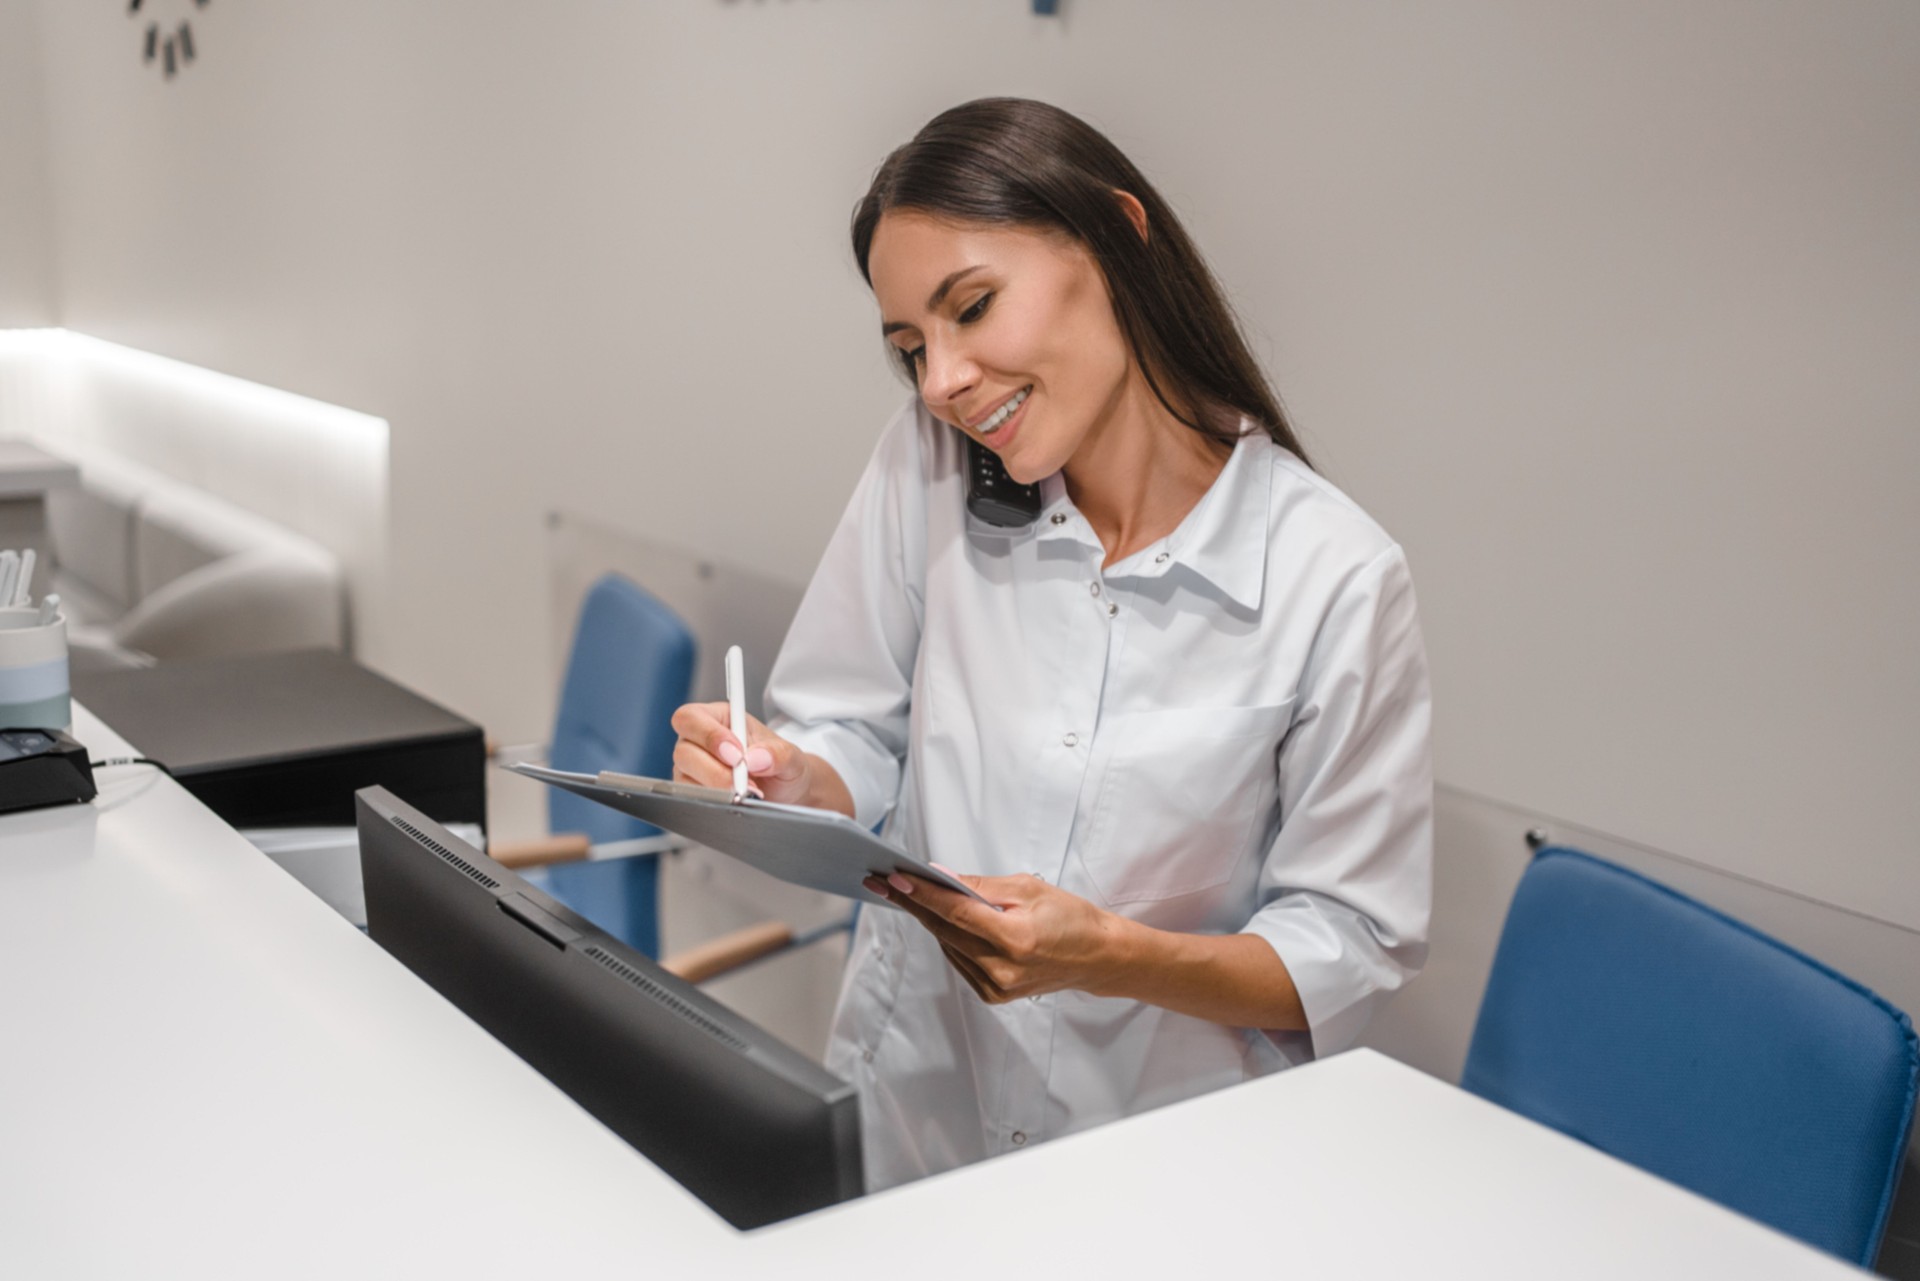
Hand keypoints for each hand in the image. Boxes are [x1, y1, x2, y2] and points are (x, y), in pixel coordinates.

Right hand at [669, 702, 813, 805]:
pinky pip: (691, 799)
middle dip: (714, 770)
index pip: (692, 717)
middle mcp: (699, 742)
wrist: (785, 792)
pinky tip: (735, 802)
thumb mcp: (790, 755)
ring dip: (716, 789)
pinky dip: (714, 802)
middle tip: (742, 782)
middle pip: (683, 751)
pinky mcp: (693, 792)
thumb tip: (755, 759)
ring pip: (684, 779)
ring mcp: (692, 768)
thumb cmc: (781, 764)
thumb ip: (777, 753)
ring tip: (746, 793)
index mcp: (719, 718)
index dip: (709, 736)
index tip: (737, 755)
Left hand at [863, 868, 1131, 1003]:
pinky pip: (959, 961)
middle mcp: (1002, 969)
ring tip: (911, 894)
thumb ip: (981, 887)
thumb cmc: (1069, 917)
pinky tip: (945, 920)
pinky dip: (950, 939)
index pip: (956, 912)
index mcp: (1014, 939)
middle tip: (884, 882)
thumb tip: (939, 877)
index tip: (894, 879)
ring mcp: (997, 987)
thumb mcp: (1028, 889)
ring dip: (931, 920)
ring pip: (948, 946)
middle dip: (913, 903)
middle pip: (944, 930)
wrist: (1097, 957)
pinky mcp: (994, 995)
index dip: (922, 894)